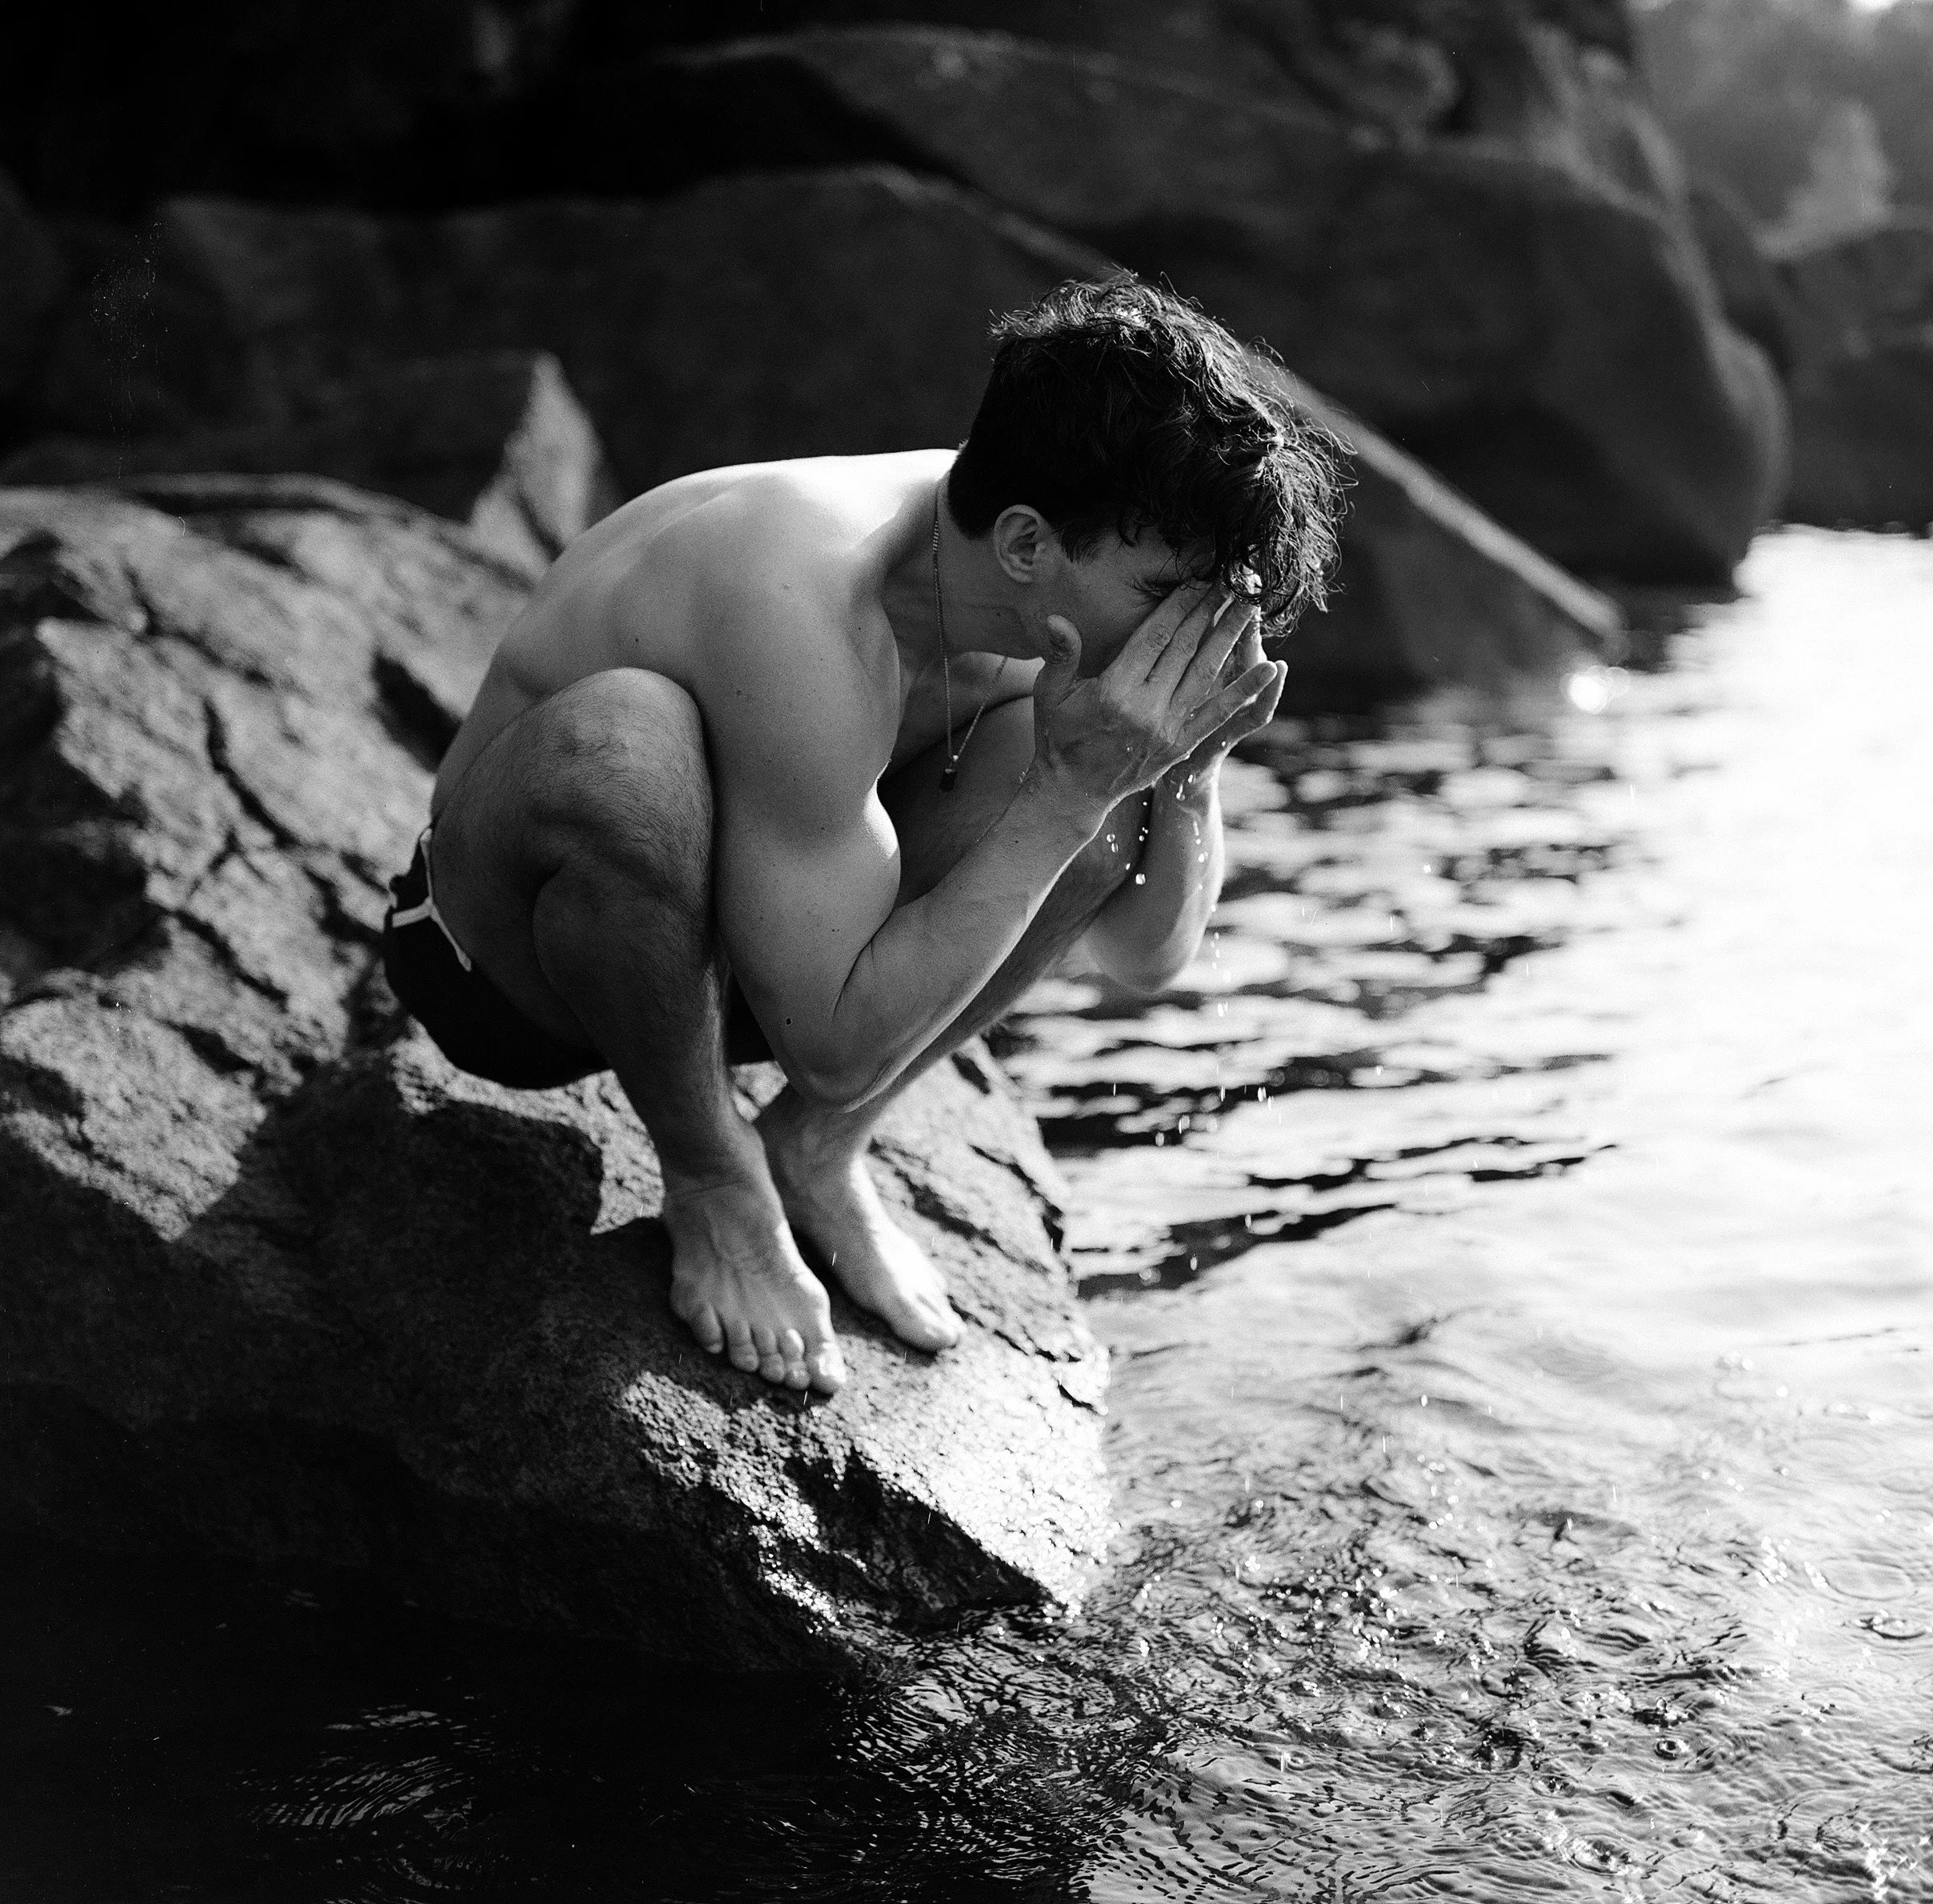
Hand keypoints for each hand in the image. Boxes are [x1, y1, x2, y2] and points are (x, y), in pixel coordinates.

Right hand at [1029, 584, 1281, 815]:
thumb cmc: (1058, 734)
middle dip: (1210, 609)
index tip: (1198, 577)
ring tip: (1250, 604)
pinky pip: (1218, 713)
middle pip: (1185, 648)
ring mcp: (1166, 729)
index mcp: (1113, 691)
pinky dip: (1245, 690)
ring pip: (1206, 673)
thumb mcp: (1050, 693)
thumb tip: (1056, 618)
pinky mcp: (1180, 746)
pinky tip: (1270, 667)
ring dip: (1231, 636)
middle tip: (1232, 578)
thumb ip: (1060, 654)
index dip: (1179, 605)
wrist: (1074, 791)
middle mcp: (1144, 709)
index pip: (1154, 637)